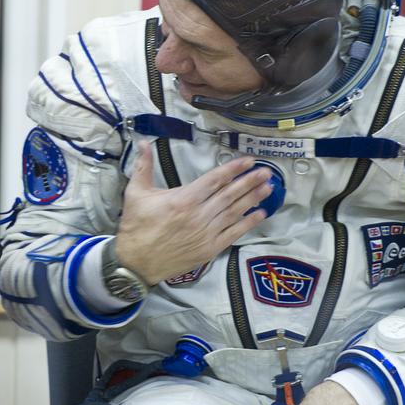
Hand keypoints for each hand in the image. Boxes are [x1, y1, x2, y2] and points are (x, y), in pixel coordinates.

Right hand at [113, 143, 271, 284]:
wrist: (135, 263)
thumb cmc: (136, 227)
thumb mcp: (135, 193)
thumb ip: (143, 166)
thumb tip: (143, 142)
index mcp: (183, 199)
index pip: (214, 179)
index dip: (233, 168)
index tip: (248, 160)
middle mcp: (199, 215)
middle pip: (230, 194)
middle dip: (249, 181)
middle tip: (267, 171)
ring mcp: (206, 233)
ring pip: (235, 212)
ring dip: (253, 198)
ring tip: (268, 188)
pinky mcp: (210, 249)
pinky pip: (233, 233)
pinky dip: (248, 223)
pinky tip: (259, 214)